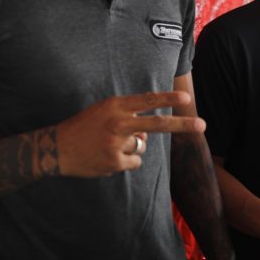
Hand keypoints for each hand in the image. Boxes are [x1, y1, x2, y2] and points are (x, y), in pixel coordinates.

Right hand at [56, 91, 204, 176]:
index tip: (186, 98)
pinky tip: (107, 157)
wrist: (57, 148)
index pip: (146, 100)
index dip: (167, 99)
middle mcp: (118, 123)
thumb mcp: (104, 112)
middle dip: (182, 125)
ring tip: (108, 146)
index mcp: (114, 106)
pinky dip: (125, 161)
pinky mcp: (114, 162)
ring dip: (132, 148)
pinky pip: (134, 161)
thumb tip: (149, 134)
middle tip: (202, 125)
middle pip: (157, 124)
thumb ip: (129, 118)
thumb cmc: (84, 127)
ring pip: (142, 146)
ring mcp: (116, 143)